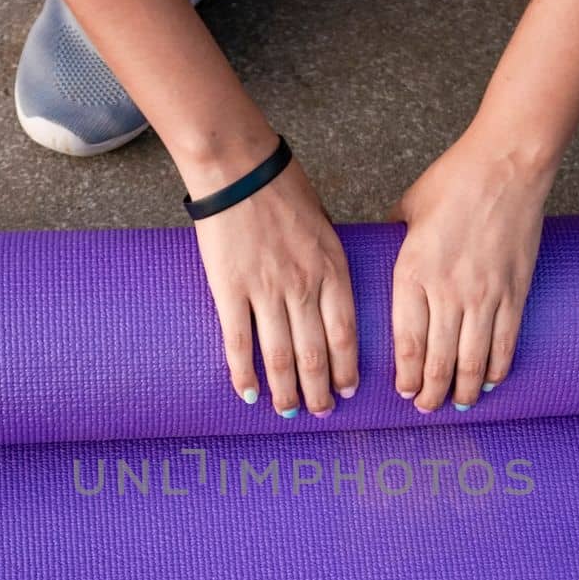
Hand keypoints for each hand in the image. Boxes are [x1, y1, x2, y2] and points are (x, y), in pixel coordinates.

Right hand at [192, 159, 358, 417]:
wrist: (238, 168)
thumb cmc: (282, 189)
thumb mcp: (325, 226)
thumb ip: (329, 266)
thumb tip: (332, 299)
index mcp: (331, 269)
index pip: (345, 333)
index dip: (347, 367)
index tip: (349, 390)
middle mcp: (303, 286)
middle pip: (315, 353)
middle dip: (320, 389)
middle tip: (321, 412)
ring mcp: (265, 290)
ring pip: (280, 355)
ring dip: (285, 390)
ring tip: (287, 411)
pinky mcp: (229, 289)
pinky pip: (239, 341)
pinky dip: (244, 372)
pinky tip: (248, 392)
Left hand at [390, 132, 552, 411]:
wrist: (507, 166)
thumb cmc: (453, 182)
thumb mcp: (406, 210)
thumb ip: (391, 240)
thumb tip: (377, 254)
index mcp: (413, 273)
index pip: (407, 343)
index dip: (406, 376)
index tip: (402, 392)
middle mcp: (448, 291)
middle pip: (438, 361)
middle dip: (430, 393)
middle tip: (426, 408)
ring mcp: (485, 295)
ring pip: (473, 361)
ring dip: (463, 390)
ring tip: (457, 404)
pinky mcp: (516, 292)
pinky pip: (506, 343)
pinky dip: (497, 368)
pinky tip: (490, 382)